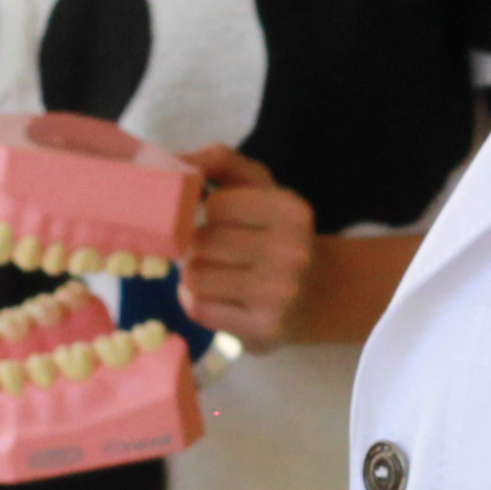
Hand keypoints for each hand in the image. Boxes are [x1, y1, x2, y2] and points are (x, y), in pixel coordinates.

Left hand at [180, 149, 320, 345]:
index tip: (223, 222)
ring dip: (194, 276)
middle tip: (216, 253)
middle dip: (197, 247)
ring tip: (218, 275)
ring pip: (194, 278)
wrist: (314, 294)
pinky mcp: (264, 328)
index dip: (207, 212)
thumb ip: (220, 161)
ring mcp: (281, 293)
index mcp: (291, 209)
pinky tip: (220, 299)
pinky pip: (199, 310)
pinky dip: (198, 303)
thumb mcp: (258, 188)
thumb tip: (176, 161)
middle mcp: (292, 251)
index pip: (214, 204)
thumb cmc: (272, 234)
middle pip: (200, 243)